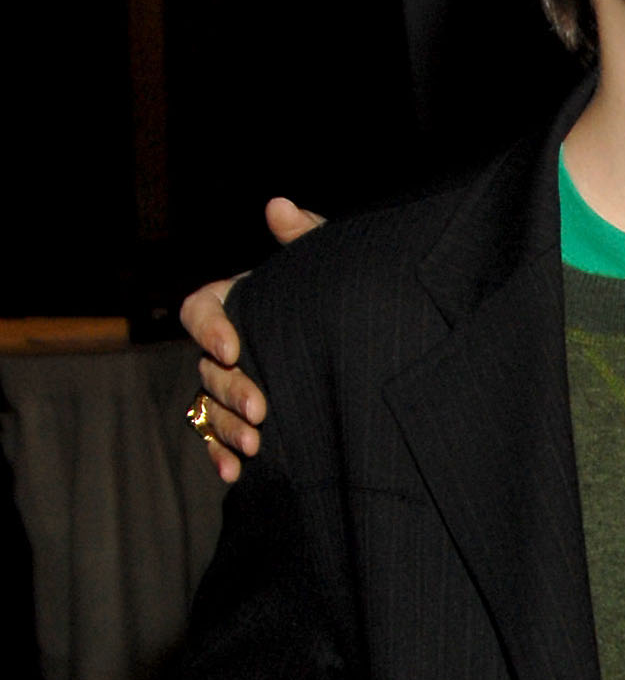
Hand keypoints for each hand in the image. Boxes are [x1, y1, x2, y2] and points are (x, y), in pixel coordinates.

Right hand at [182, 198, 324, 479]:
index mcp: (236, 305)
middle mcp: (227, 347)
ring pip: (211, 408)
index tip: (235, 347)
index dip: (209, 329)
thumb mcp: (330, 268)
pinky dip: (222, 457)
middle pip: (208, 368)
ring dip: (226, 429)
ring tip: (257, 446)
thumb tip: (278, 205)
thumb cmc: (339, 298)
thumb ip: (307, 238)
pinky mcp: (246, 422)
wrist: (369, 348)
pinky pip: (220, 441)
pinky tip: (235, 473)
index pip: (199, 310)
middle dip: (231, 390)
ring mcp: (233, 387)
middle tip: (262, 409)